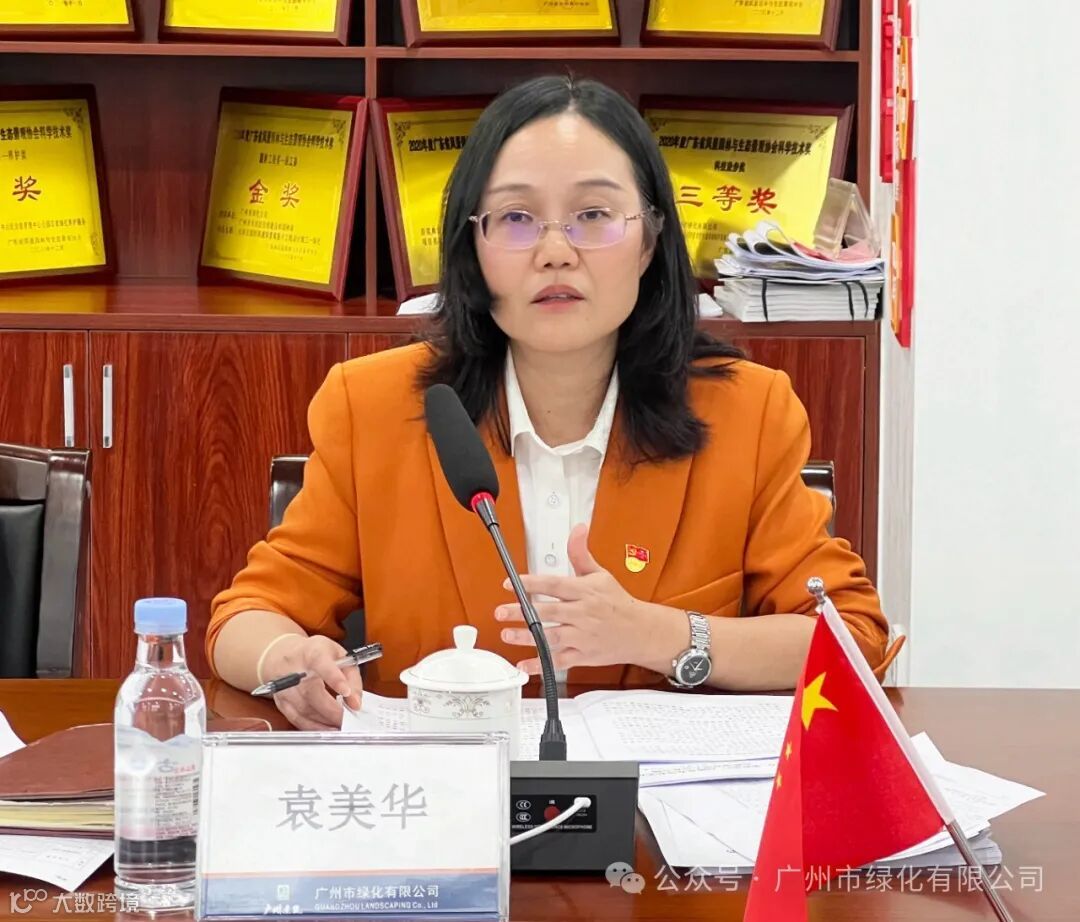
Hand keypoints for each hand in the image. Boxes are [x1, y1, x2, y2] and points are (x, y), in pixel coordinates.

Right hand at [261, 634, 362, 730]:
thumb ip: (351, 677)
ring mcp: (284, 687)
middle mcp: (295, 669)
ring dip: (324, 721)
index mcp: (313, 653)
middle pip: (312, 693)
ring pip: (304, 709)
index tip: (346, 692)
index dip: (335, 679)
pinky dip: (312, 727)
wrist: (281, 654)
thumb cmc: (312, 653)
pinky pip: (296, 719)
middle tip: (349, 719)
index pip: (322, 665)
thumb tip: (355, 702)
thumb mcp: (338, 654)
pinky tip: (325, 728)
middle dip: (333, 710)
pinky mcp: (280, 701)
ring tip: (340, 725)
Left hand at [495, 524, 675, 675]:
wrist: (642, 632)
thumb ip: (581, 553)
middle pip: (548, 612)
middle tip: (501, 611)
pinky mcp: (584, 655)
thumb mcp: (600, 574)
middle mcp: (583, 614)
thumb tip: (578, 529)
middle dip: (522, 612)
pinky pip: (560, 661)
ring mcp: (583, 636)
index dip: (532, 583)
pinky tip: (524, 665)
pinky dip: (541, 665)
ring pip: (552, 637)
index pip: (555, 585)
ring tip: (506, 634)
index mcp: (585, 592)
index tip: (512, 582)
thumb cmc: (617, 602)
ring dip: (528, 637)